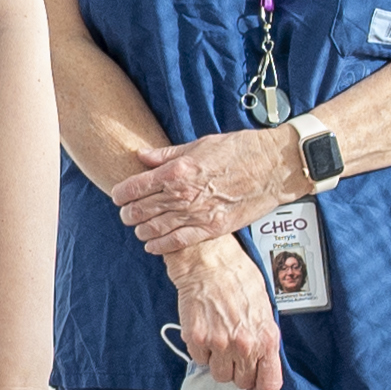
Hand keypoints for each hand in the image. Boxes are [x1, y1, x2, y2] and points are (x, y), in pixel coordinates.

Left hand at [111, 124, 292, 255]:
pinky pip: (177, 242)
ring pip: (155, 229)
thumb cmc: (239, 150)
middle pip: (141, 210)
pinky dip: (160, 246)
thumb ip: (167, 154)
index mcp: (177, 170)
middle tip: (125, 214)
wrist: (273, 167)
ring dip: (141, 231)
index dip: (121, 193)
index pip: (135, 186)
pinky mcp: (211, 228)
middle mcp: (182, 194)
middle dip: (128, 214)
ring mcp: (196, 214)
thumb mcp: (199, 144)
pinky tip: (152, 245)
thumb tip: (142, 156)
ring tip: (138, 229)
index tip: (117, 196)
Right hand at [167, 233, 285, 389]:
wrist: (209, 261)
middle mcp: (244, 345)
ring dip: (218, 363)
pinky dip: (202, 351)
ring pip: (219, 375)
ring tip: (219, 340)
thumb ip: (264, 337)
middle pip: (241, 381)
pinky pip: (199, 360)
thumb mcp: (264, 308)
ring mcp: (219, 344)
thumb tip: (261, 361)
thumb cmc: (238, 277)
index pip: (269, 383)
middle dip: (238, 372)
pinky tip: (206, 330)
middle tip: (233, 354)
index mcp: (266, 337)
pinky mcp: (197, 339)